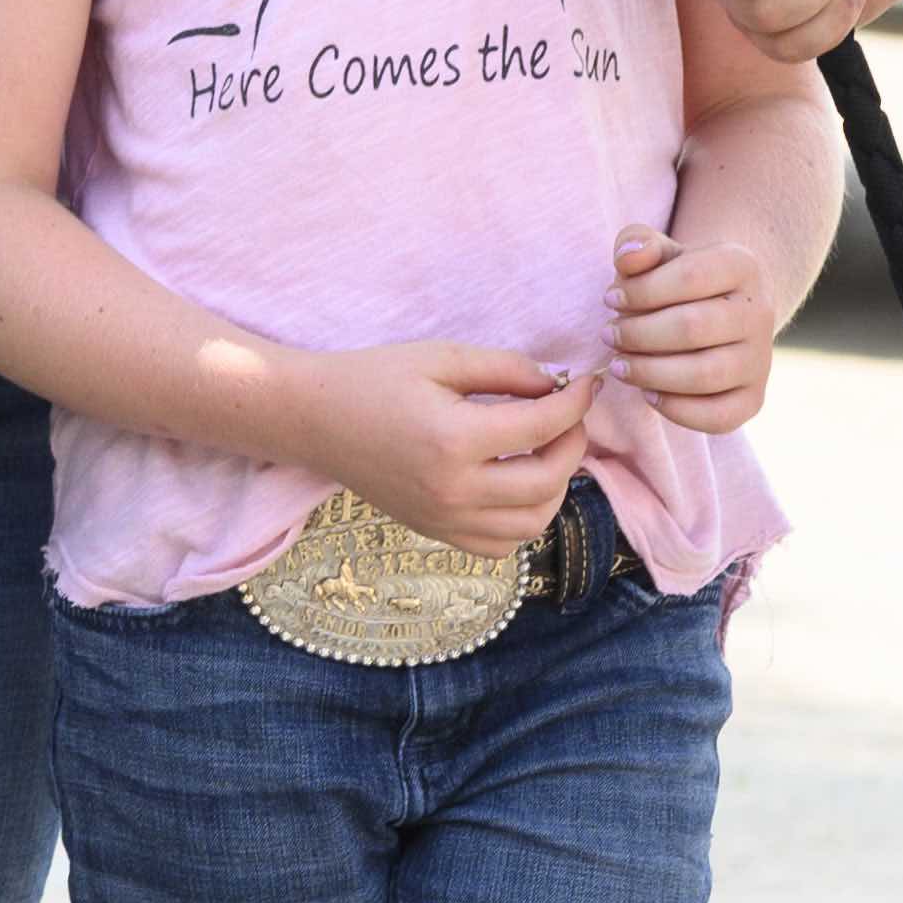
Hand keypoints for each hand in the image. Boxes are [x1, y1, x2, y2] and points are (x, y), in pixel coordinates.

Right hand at [292, 346, 596, 554]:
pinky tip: (517, 483)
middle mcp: (453, 491)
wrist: (315, 420)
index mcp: (454, 440)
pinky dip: (524, 519)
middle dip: (573, 445)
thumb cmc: (374, 379)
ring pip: (532, 523)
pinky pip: (501, 544)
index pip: (542, 427)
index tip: (587, 384)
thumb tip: (556, 386)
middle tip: (570, 417)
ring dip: (556, 486)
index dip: (576, 403)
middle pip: (547, 482)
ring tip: (548, 449)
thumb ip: (505, 369)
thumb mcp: (442, 358)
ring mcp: (444, 520)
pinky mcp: (436, 533)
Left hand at [605, 225, 774, 436]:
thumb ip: (638, 244)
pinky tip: (648, 393)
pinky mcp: (753, 399)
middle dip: (638, 335)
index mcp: (743, 265)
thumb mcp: (658, 253)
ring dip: (650, 373)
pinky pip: (717, 417)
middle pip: (693, 328)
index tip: (610, 299)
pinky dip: (675, 410)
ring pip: (705, 375)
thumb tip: (628, 256)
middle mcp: (761, 312)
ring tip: (620, 365)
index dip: (641, 291)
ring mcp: (761, 359)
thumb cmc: (677, 281)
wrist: (720, 311)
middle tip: (609, 335)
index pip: (690, 277)